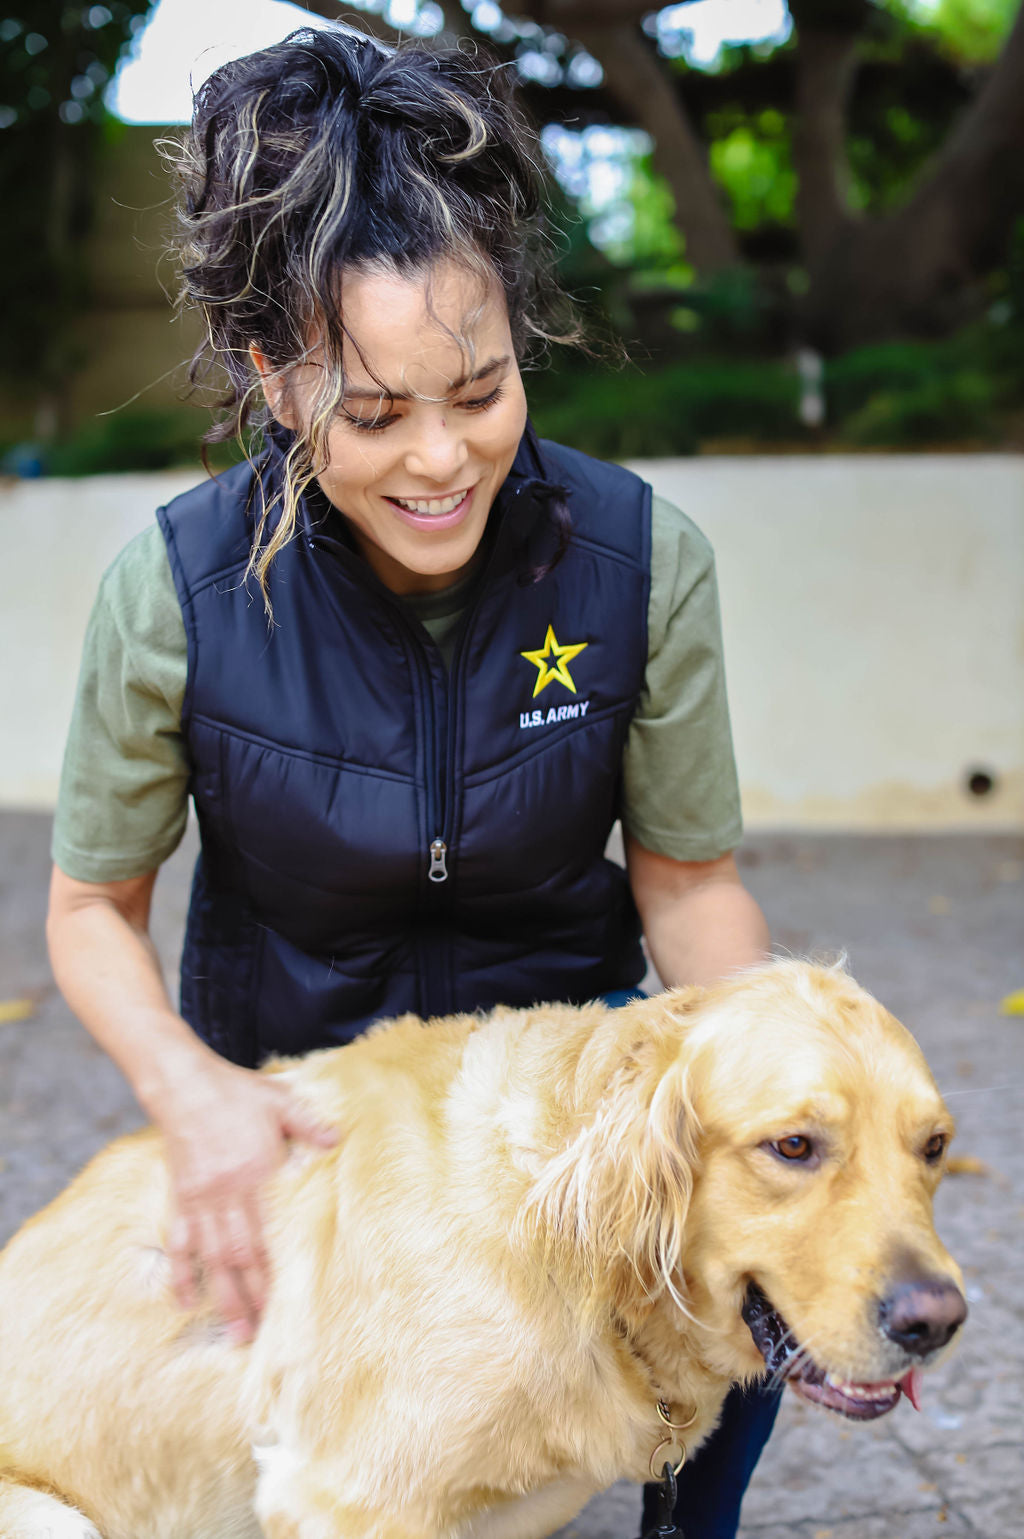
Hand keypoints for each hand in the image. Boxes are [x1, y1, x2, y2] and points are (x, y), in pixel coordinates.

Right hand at [157, 1058, 336, 1342]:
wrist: (182, 1084)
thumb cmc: (235, 1091)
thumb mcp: (279, 1100)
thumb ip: (308, 1124)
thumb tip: (337, 1140)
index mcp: (255, 1172)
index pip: (268, 1232)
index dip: (275, 1268)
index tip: (288, 1299)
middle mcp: (226, 1192)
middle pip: (240, 1254)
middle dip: (251, 1296)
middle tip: (262, 1333)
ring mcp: (200, 1198)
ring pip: (212, 1256)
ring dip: (222, 1295)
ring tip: (233, 1330)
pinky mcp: (180, 1196)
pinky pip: (179, 1241)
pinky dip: (181, 1272)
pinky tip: (184, 1301)